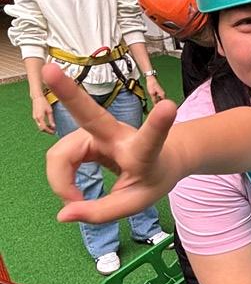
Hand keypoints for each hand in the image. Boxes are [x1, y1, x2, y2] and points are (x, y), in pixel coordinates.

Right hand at [31, 95, 54, 134]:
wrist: (37, 98)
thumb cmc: (44, 103)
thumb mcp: (49, 111)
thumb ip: (51, 120)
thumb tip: (54, 127)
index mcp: (40, 117)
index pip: (44, 128)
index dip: (49, 131)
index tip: (54, 132)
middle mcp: (36, 118)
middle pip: (41, 129)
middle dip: (47, 131)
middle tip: (53, 131)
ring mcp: (34, 118)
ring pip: (40, 126)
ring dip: (45, 128)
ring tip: (52, 128)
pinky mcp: (34, 116)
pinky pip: (39, 123)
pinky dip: (43, 125)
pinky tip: (48, 124)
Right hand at [43, 63, 178, 223]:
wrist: (165, 156)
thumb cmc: (153, 177)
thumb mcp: (136, 202)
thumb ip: (101, 212)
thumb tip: (63, 215)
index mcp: (143, 151)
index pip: (150, 140)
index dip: (158, 125)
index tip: (169, 107)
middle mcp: (117, 134)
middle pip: (90, 115)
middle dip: (68, 93)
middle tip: (48, 69)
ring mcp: (98, 131)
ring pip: (62, 153)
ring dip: (61, 181)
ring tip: (74, 201)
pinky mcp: (84, 135)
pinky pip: (60, 158)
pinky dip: (61, 178)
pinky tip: (72, 193)